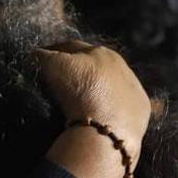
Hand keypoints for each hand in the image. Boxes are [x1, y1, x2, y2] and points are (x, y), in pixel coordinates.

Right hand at [36, 41, 149, 159]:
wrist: (106, 131)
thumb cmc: (79, 93)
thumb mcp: (54, 68)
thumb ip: (43, 56)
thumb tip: (35, 53)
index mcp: (99, 51)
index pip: (71, 47)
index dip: (53, 51)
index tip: (42, 60)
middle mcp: (121, 65)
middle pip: (95, 63)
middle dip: (79, 68)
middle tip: (61, 81)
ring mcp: (135, 88)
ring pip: (112, 83)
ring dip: (98, 88)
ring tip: (81, 101)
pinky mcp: (142, 110)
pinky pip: (124, 104)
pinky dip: (113, 106)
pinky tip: (102, 115)